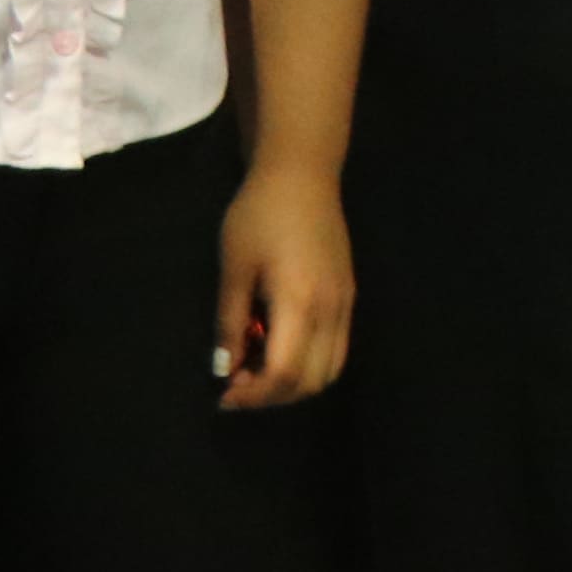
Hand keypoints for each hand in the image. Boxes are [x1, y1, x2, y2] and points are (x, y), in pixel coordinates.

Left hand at [218, 166, 355, 406]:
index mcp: (300, 303)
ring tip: (257, 370)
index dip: (254, 394)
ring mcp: (345, 304)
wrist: (302, 175)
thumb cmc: (258, 215)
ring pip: (330, 370)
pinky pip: (336, 349)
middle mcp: (332, 311)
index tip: (223, 395)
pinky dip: (309, 364)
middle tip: (236, 384)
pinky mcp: (348, 296)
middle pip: (312, 381)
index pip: (285, 373)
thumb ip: (229, 323)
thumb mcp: (234, 268)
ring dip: (294, 384)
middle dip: (272, 396)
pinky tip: (279, 347)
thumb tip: (224, 369)